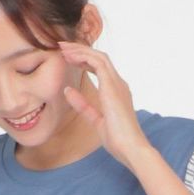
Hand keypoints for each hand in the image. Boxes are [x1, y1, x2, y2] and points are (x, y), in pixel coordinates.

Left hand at [57, 40, 152, 169]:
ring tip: (64, 49)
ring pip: (99, 56)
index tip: (69, 58)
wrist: (130, 147)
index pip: (100, 67)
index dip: (84, 60)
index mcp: (116, 91)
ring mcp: (117, 83)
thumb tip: (68, 91)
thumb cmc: (118, 139)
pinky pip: (98, 63)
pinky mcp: (113, 86)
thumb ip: (83, 105)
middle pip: (99, 57)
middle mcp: (118, 83)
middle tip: (62, 47)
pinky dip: (84, 57)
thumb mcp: (96, 120)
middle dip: (80, 50)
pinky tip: (71, 57)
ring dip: (80, 50)